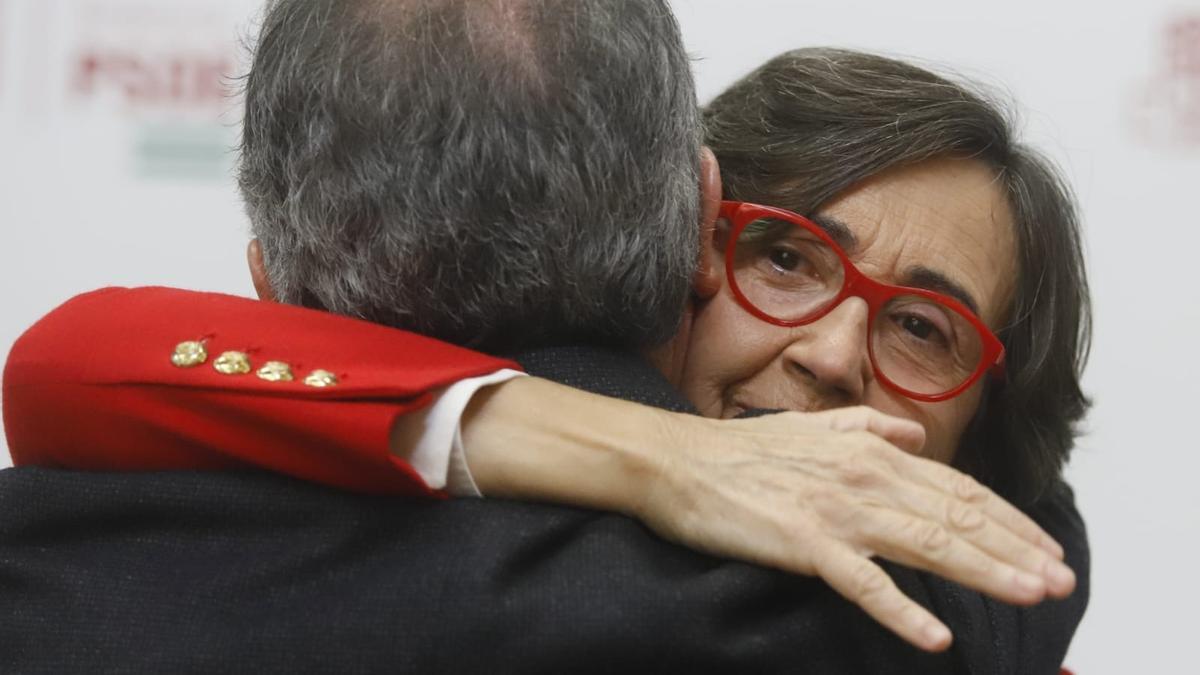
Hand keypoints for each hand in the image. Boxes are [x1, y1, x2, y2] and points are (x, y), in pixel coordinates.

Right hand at [633, 407, 1075, 652]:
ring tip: (1031, 595)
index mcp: (870, 452)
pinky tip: (935, 636)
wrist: (678, 461)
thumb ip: (869, 428)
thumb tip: (913, 433)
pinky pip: (862, 583)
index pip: (956, 488)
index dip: (1006, 519)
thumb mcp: (813, 427)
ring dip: (985, 572)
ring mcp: (836, 511)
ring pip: (927, 544)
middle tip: (1061, 581)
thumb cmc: (741, 450)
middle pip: (956, 517)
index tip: (1044, 546)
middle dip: (1015, 550)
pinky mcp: (803, 543)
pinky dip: (901, 611)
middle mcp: (864, 477)